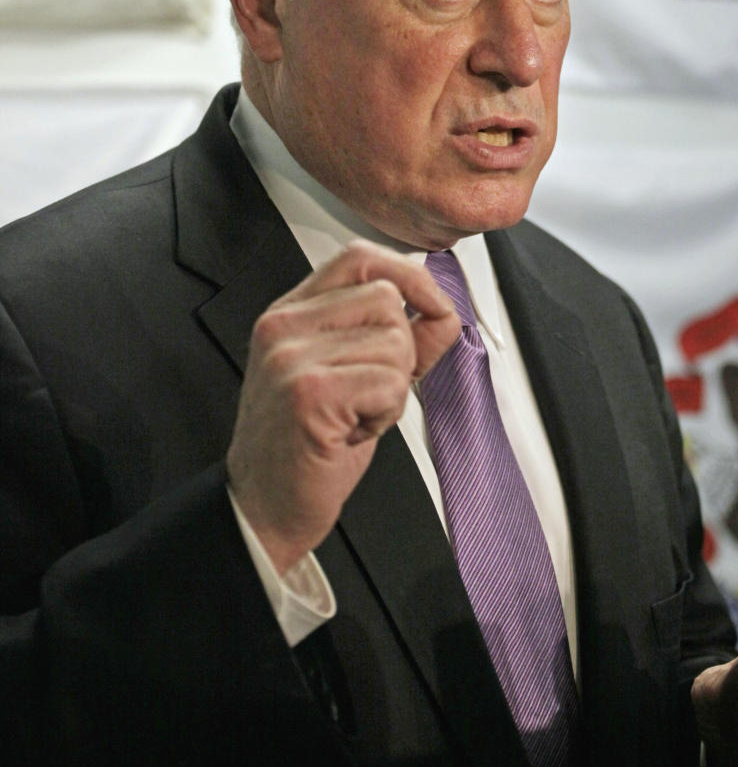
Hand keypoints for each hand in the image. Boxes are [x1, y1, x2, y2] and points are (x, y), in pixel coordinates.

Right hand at [226, 239, 459, 574]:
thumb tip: (443, 311)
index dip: (408, 276)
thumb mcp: (352, 377)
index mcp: (290, 313)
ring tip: (356, 415)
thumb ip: (396, 339)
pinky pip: (390, 381)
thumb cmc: (306, 447)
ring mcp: (291, 356)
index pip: (358, 258)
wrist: (264, 509)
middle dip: (401, 349)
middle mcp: (283, 325)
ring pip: (394, 341)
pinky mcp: (309, 391)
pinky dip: (388, 413)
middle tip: (368, 393)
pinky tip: (354, 431)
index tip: (432, 306)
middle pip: (387, 298)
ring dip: (394, 388)